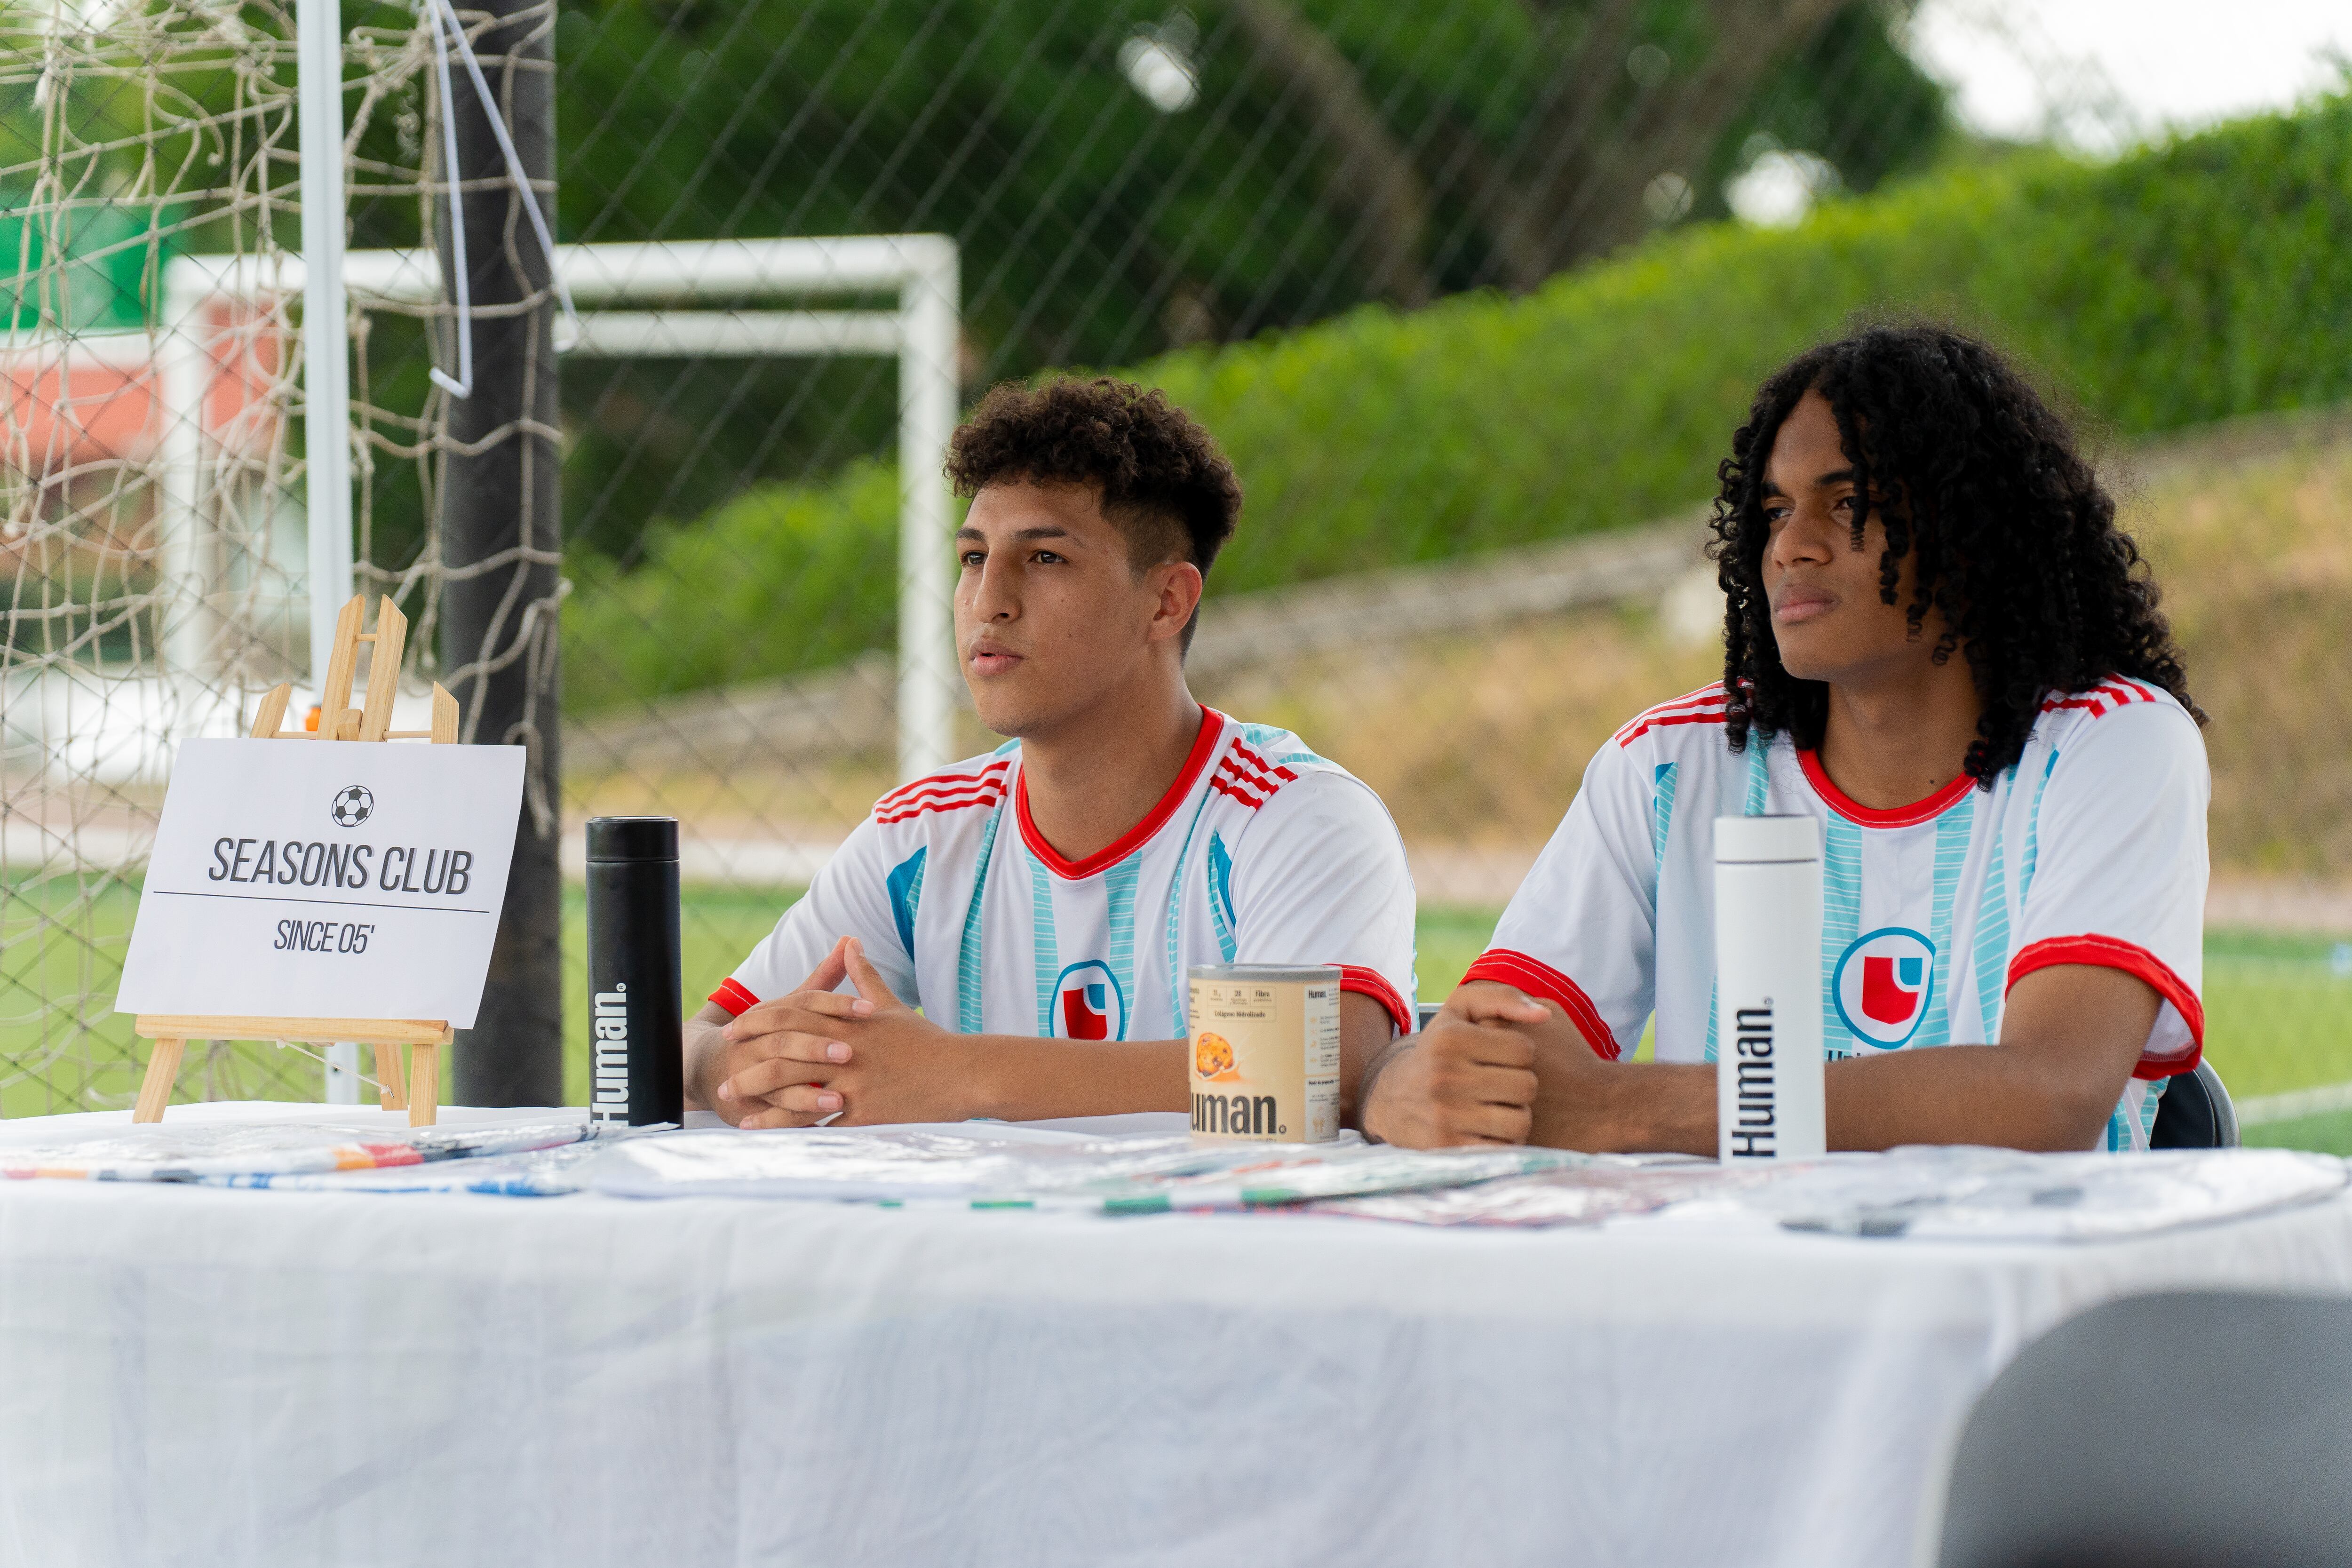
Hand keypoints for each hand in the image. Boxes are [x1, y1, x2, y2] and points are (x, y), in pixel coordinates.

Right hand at [691, 937, 866, 1125]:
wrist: (711, 1067)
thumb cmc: (768, 1034)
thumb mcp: (793, 1005)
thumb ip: (823, 978)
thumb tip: (850, 939)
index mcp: (772, 1012)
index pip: (804, 1002)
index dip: (836, 1004)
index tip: (870, 1009)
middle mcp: (756, 1039)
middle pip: (785, 1039)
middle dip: (817, 1046)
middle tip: (850, 1052)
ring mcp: (747, 1071)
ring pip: (775, 1077)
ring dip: (807, 1089)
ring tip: (840, 1098)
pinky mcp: (746, 1102)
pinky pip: (770, 1111)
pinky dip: (794, 1117)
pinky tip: (819, 1124)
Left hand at [723, 938, 983, 1128]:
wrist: (961, 1072)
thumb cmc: (926, 1041)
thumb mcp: (891, 1005)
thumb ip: (864, 976)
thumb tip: (850, 942)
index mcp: (848, 1023)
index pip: (792, 1017)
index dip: (759, 1022)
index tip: (735, 1030)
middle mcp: (846, 1051)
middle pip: (784, 1054)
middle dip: (749, 1065)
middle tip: (724, 1078)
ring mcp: (854, 1083)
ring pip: (795, 1090)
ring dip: (760, 1100)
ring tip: (734, 1109)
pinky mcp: (864, 1113)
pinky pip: (820, 1123)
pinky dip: (791, 1129)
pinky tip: (770, 1135)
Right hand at [1359, 982, 1544, 1147]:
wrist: (1392, 1099)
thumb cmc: (1439, 1050)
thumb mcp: (1460, 1011)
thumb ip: (1502, 999)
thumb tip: (1544, 1014)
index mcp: (1451, 1039)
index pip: (1524, 1049)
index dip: (1520, 1054)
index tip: (1502, 1058)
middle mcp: (1445, 1076)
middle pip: (1527, 1086)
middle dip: (1520, 1086)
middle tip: (1502, 1085)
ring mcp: (1446, 1116)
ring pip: (1520, 1121)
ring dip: (1516, 1116)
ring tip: (1498, 1107)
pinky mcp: (1449, 1148)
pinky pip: (1504, 1149)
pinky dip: (1504, 1142)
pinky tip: (1489, 1130)